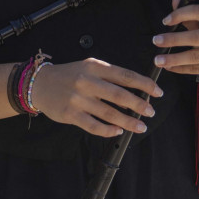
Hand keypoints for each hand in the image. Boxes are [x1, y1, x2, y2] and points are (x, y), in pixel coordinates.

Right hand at [29, 58, 161, 137]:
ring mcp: (78, 99)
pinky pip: (94, 126)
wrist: (40, 84)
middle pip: (119, 95)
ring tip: (141, 126)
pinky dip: (109, 130)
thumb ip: (109, 78)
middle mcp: (87, 81)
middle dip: (139, 105)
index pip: (125, 75)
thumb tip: (134, 93)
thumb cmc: (69, 75)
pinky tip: (118, 131)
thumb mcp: (89, 67)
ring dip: (128, 121)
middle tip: (151, 112)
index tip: (157, 92)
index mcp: (94, 67)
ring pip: (109, 113)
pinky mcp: (71, 114)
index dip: (144, 84)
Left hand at [152, 0, 198, 76]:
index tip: (165, 21)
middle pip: (196, 37)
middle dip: (174, 39)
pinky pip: (197, 68)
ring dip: (174, 59)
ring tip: (158, 60)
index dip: (181, 14)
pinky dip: (181, 68)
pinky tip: (169, 67)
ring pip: (196, 56)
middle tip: (156, 40)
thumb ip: (190, 12)